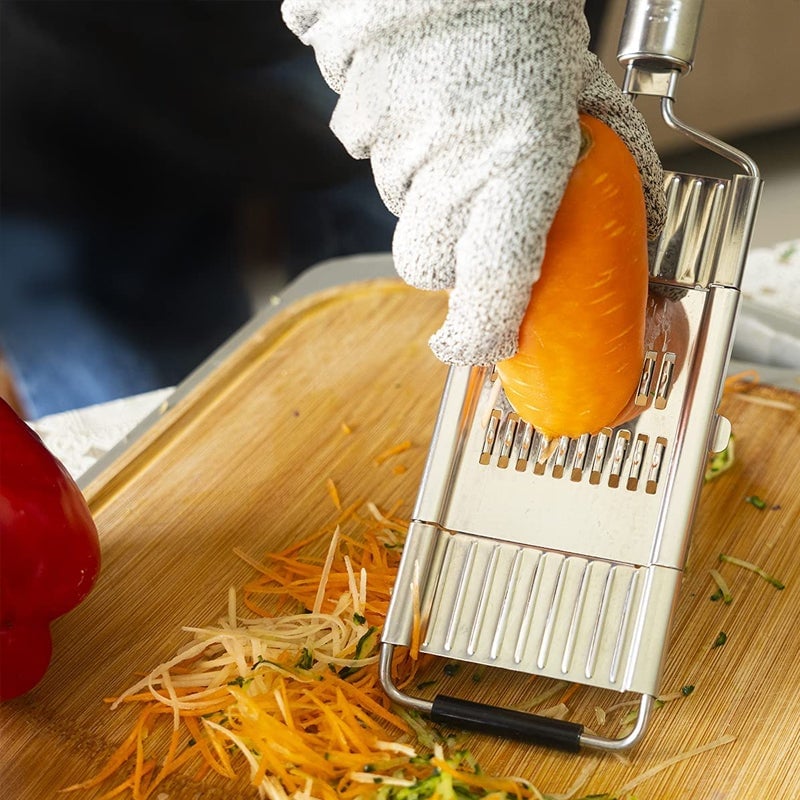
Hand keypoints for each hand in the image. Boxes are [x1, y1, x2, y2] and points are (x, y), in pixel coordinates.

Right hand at [283, 0, 665, 364]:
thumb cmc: (522, 13)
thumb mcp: (583, 91)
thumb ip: (604, 165)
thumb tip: (634, 228)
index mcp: (519, 161)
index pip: (490, 282)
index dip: (478, 333)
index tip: (471, 346)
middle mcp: (449, 163)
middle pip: (425, 262)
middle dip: (445, 253)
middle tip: (470, 210)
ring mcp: (390, 142)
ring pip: (398, 209)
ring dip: (423, 190)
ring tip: (451, 129)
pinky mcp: (351, 117)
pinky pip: (367, 158)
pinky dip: (392, 147)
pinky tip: (418, 104)